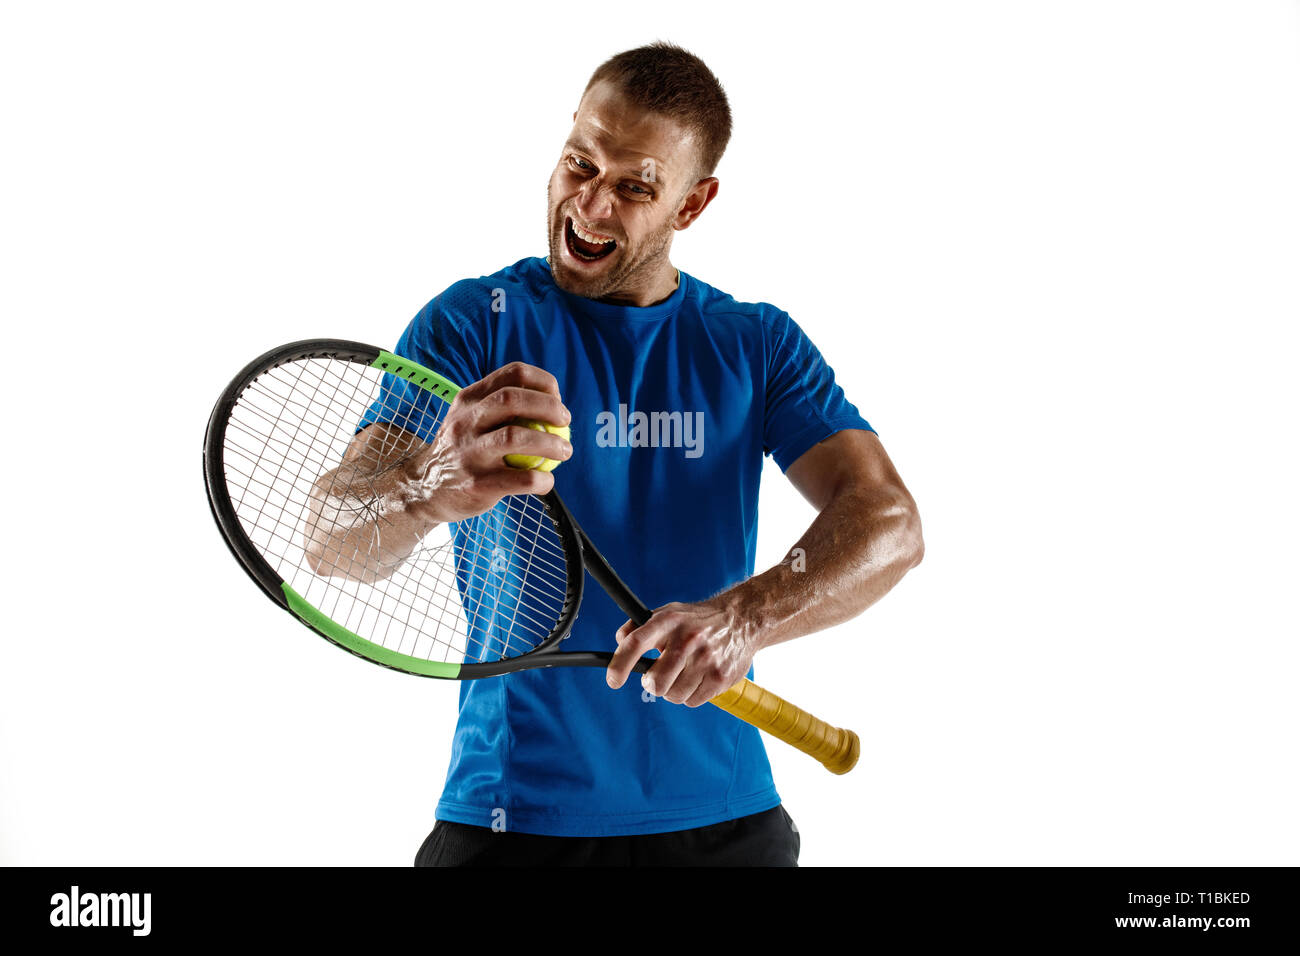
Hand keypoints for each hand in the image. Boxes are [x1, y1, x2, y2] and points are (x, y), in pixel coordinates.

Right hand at [409, 362, 572, 523]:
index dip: (543, 382)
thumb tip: (553, 400)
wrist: (424, 489)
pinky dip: (542, 479)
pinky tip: (547, 480)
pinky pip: (520, 479)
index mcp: (468, 400)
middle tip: (565, 421)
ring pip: (516, 437)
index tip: (557, 397)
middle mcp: (465, 422)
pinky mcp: (477, 484)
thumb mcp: (468, 418)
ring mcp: (469, 453)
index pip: (512, 374)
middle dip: (549, 407)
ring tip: (565, 451)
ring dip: (550, 443)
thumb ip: (500, 406)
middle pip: (512, 400)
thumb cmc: (462, 450)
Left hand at [605, 598, 758, 706]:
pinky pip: (693, 701)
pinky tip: (699, 678)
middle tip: (658, 677)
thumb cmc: (697, 620)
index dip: (620, 664)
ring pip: (673, 695)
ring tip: (684, 674)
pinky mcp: (720, 676)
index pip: (636, 643)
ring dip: (673, 691)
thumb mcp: (668, 612)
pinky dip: (691, 695)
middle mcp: (687, 639)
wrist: (741, 620)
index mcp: (669, 621)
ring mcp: (706, 659)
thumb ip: (640, 625)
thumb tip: (620, 640)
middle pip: (656, 682)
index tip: (613, 681)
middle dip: (652, 685)